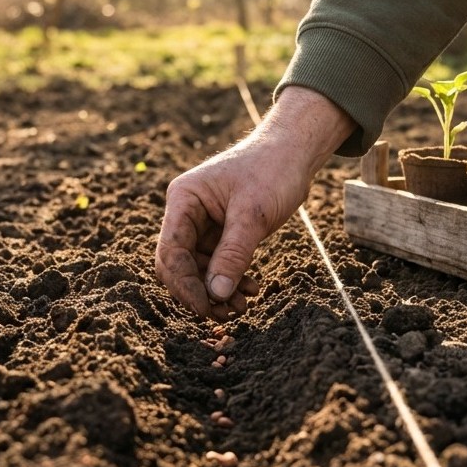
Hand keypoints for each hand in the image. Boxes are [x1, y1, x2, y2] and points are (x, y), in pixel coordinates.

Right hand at [155, 87, 356, 320]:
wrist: (295, 153)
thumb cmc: (272, 170)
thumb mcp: (253, 215)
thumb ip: (233, 254)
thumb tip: (215, 295)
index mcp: (184, 200)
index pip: (171, 251)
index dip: (184, 284)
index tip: (206, 307)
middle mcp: (187, 213)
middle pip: (179, 264)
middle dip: (201, 291)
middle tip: (226, 314)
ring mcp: (203, 224)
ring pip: (200, 269)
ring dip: (218, 291)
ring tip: (243, 305)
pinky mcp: (221, 232)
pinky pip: (218, 264)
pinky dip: (231, 280)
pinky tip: (250, 290)